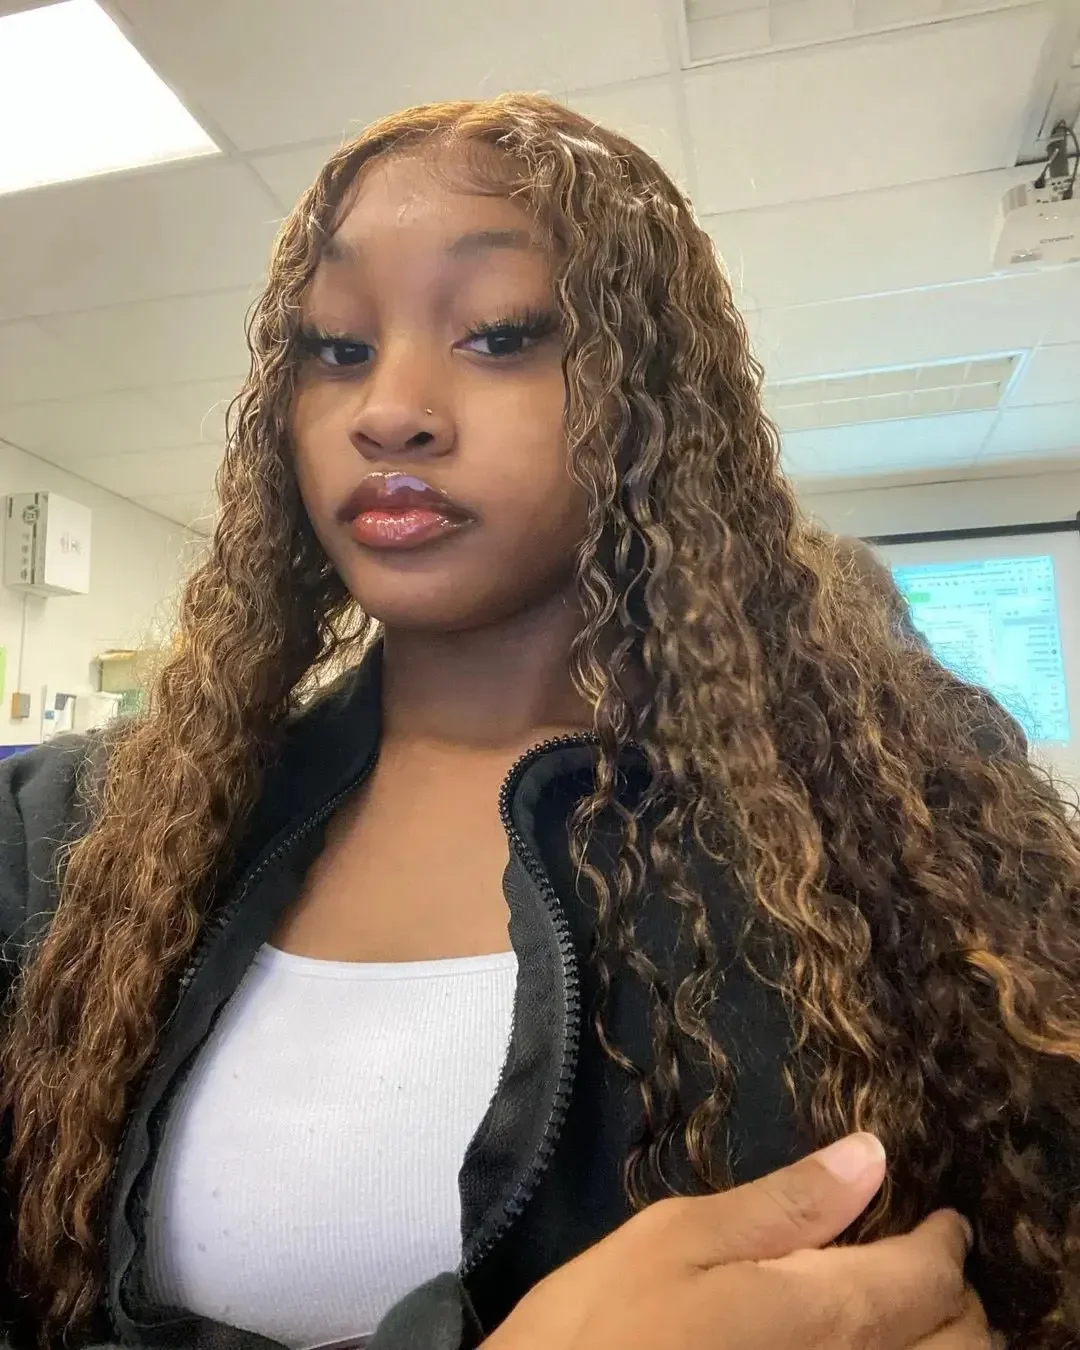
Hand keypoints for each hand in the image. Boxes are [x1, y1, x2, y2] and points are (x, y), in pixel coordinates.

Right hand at [486, 1133, 995, 1349]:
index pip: (930, 1280)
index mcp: (823, 1317)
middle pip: (962, 1347)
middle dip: (957, 1300)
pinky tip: (864, 1343)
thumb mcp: (678, 1237)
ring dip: (943, 1343)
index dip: (944, 1242)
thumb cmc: (602, 1322)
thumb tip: (870, 1158)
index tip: (938, 1218)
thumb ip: (783, 1203)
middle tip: (923, 1262)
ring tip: (905, 1309)